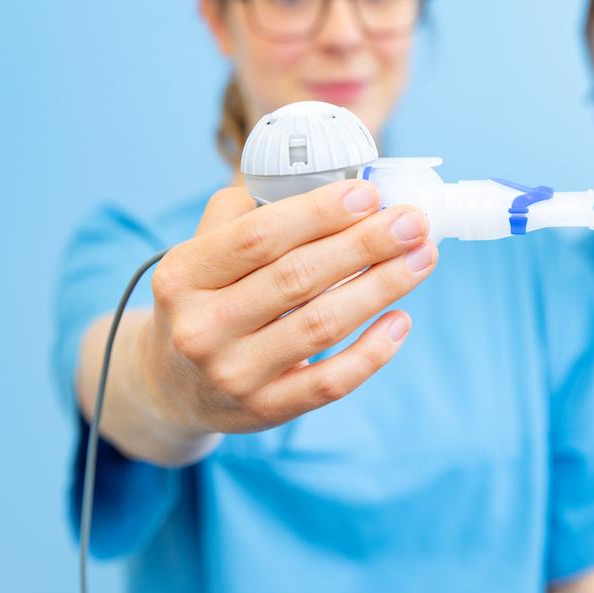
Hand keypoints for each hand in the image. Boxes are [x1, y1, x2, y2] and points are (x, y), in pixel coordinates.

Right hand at [135, 180, 435, 445]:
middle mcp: (202, 328)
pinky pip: (331, 382)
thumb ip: (248, 213)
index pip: (258, 238)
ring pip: (322, 326)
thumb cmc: (205, 299)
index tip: (369, 193)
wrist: (170, 386)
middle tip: (413, 222)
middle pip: (298, 278)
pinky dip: (373, 350)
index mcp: (183, 276)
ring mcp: (232, 374)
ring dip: (382, 287)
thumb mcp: (202, 253)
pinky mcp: (265, 410)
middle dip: (365, 245)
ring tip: (423, 257)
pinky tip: (402, 319)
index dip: (318, 213)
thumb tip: (328, 182)